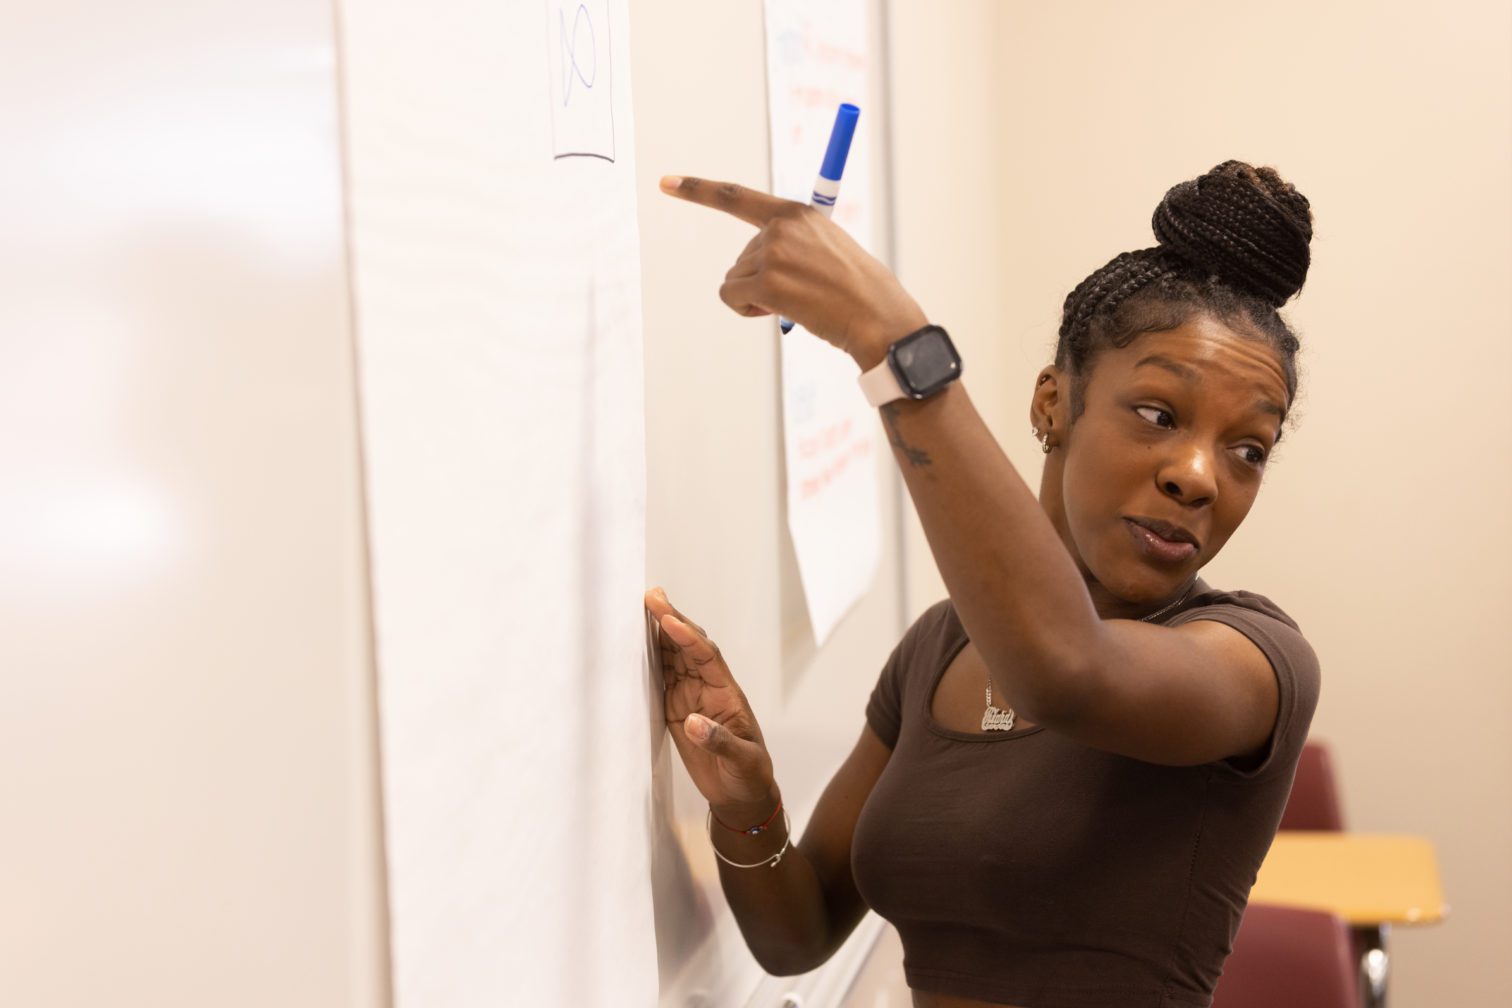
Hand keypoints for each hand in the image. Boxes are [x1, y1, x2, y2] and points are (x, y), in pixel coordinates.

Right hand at [644, 586, 777, 812]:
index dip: (687, 637)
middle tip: (650, 595)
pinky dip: (648, 660)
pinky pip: (660, 678)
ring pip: (672, 657)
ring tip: (638, 609)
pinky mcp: (676, 709)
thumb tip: (694, 722)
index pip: (706, 656)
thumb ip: (721, 742)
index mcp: (727, 693)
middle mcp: (708, 688)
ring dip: (657, 634)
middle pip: (687, 646)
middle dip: (670, 620)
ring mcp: (691, 696)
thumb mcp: (742, 760)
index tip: (668, 619)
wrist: (740, 794)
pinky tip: (633, 645)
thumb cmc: (749, 775)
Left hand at [659, 176, 927, 367]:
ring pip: (735, 279)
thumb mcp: (827, 251)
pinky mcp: (767, 281)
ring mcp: (772, 253)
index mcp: (797, 213)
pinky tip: (779, 311)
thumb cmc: (859, 292)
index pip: (737, 197)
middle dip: (762, 282)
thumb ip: (792, 246)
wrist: (879, 318)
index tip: (666, 182)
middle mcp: (781, 227)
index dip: (698, 190)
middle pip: (741, 257)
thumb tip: (754, 273)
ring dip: (758, 298)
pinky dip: (747, 310)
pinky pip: (732, 297)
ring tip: (801, 302)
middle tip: (804, 293)